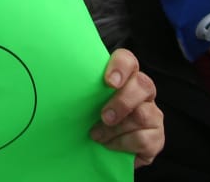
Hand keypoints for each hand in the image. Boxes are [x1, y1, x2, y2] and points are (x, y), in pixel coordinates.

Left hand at [88, 48, 163, 168]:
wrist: (105, 150)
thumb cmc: (91, 117)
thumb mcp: (84, 101)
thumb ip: (81, 89)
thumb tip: (52, 81)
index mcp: (125, 77)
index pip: (128, 60)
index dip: (120, 66)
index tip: (108, 82)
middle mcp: (143, 92)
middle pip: (143, 84)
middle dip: (122, 102)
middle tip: (104, 117)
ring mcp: (153, 114)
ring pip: (144, 115)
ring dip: (116, 129)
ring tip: (98, 136)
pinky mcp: (156, 138)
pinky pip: (144, 139)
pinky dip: (122, 144)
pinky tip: (109, 145)